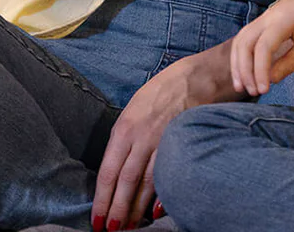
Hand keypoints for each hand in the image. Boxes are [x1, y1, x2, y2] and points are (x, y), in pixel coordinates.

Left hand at [92, 48, 236, 230]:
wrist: (196, 77)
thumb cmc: (162, 92)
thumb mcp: (134, 109)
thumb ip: (124, 137)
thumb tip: (115, 168)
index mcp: (125, 128)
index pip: (108, 172)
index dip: (101, 200)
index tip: (96, 220)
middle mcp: (142, 136)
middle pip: (125, 182)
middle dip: (117, 210)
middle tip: (111, 231)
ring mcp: (163, 141)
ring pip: (146, 182)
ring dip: (136, 209)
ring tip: (129, 226)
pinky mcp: (181, 143)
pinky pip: (168, 173)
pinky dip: (161, 194)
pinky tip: (154, 211)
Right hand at [230, 0, 293, 95]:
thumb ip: (293, 61)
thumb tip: (272, 79)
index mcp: (282, 19)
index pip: (262, 48)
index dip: (259, 72)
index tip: (263, 91)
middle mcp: (268, 16)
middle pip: (243, 43)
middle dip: (243, 70)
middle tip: (252, 92)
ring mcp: (266, 16)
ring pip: (241, 39)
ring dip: (238, 63)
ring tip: (242, 86)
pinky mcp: (267, 19)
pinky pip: (247, 36)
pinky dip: (243, 54)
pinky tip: (246, 70)